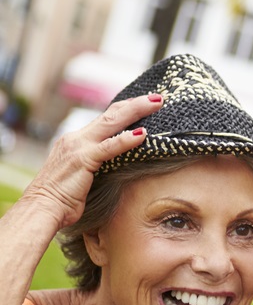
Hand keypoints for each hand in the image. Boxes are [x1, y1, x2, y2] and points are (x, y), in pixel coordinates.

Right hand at [20, 94, 163, 227]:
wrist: (41, 207)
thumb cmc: (62, 198)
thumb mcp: (81, 175)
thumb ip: (95, 165)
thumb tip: (114, 166)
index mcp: (76, 141)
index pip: (105, 119)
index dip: (126, 109)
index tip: (145, 103)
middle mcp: (77, 139)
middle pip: (111, 114)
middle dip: (136, 104)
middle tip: (158, 97)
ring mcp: (79, 147)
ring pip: (112, 122)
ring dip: (136, 111)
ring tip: (157, 103)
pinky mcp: (83, 160)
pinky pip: (109, 147)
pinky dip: (126, 139)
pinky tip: (143, 134)